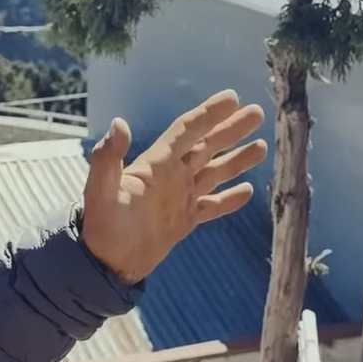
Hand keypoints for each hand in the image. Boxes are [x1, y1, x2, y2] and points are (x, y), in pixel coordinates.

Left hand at [80, 90, 268, 283]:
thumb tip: (118, 123)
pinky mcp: (184, 221)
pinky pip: (212, 206)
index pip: (187, 131)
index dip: (209, 114)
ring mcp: (180, 198)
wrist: (105, 263)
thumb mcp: (101, 189)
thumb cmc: (101, 225)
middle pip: (208, 145)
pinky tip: (248, 190)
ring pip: (215, 173)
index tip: (232, 97)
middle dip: (231, 129)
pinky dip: (230, 199)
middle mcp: (172, 176)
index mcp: (157, 163)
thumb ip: (109, 158)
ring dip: (237, 159)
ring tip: (261, 145)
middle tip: (257, 112)